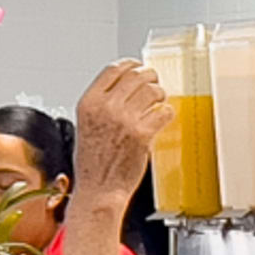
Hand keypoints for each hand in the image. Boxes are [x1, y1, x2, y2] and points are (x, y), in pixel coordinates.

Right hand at [72, 61, 165, 208]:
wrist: (98, 189)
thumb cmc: (93, 163)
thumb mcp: (86, 125)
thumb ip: (102, 105)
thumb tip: (125, 88)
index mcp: (89, 103)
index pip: (114, 69)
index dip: (131, 65)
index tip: (139, 66)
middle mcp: (106, 107)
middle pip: (136, 76)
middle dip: (150, 76)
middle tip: (154, 83)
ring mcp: (125, 120)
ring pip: (152, 91)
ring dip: (160, 94)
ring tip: (159, 101)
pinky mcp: (143, 134)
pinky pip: (164, 112)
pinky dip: (167, 112)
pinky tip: (163, 117)